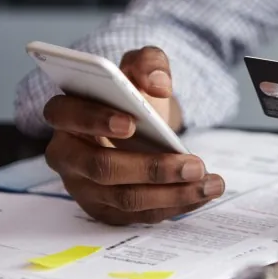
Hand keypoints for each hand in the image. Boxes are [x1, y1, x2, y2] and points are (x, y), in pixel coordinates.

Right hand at [42, 46, 224, 224]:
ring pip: (126, 198)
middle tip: (194, 164)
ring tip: (211, 183)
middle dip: (152, 169)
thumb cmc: (133, 97)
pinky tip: (202, 193)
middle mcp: (68, 155)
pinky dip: (175, 206)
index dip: (95, 120)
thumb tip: (158, 84)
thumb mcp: (142, 68)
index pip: (66, 116)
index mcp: (66, 114)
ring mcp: (85, 188)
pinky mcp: (107, 210)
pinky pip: (140, 215)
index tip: (131, 122)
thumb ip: (149, 63)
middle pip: (102, 168)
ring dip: (173, 194)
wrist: (141, 124)